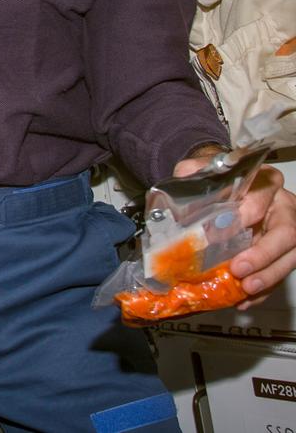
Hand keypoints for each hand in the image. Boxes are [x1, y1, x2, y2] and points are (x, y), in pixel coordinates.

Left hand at [173, 152, 295, 307]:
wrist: (230, 185)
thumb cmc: (221, 179)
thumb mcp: (205, 169)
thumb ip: (194, 171)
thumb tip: (183, 178)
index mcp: (266, 182)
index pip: (263, 197)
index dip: (248, 213)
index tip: (228, 227)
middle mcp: (283, 207)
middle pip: (286, 233)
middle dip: (263, 254)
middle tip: (239, 269)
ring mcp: (287, 230)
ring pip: (291, 256)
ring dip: (268, 276)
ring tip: (246, 289)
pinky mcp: (285, 252)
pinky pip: (281, 272)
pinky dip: (265, 289)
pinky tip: (246, 299)